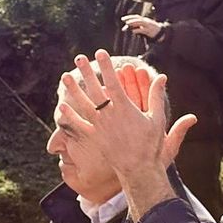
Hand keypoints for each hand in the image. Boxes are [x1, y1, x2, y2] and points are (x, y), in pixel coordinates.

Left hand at [57, 50, 196, 178]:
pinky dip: (69, 116)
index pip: (114, 82)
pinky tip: (61, 105)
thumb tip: (161, 77)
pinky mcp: (93, 138)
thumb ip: (156, 97)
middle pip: (95, 89)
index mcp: (126, 109)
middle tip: (79, 58)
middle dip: (86, 72)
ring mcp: (99, 127)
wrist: (138, 168)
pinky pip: (78, 125)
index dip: (106, 67)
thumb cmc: (150, 144)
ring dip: (73, 90)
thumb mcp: (157, 119)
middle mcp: (110, 116)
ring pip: (83, 104)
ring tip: (64, 77)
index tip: (100, 53)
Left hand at [121, 15, 162, 39]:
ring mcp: (148, 26)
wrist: (160, 33)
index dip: (130, 17)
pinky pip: (143, 30)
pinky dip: (138, 30)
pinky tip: (133, 31)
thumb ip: (135, 26)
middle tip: (123, 20)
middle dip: (130, 19)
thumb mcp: (142, 27)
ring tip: (127, 23)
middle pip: (138, 18)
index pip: (136, 17)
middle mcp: (146, 21)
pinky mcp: (149, 31)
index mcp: (144, 20)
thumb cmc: (149, 30)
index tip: (123, 18)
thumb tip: (125, 28)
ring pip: (140, 22)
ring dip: (133, 22)